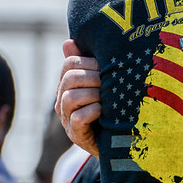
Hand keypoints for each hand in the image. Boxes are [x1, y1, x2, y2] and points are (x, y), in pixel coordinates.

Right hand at [55, 40, 101, 157]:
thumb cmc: (112, 107)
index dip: (88, 61)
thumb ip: (89, 63)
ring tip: (108, 97)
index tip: (107, 65)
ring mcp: (67, 119)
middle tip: (110, 81)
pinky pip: (78, 118)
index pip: (69, 64)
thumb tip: (68, 41)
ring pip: (70, 98)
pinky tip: (104, 111)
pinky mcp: (75, 135)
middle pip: (70, 79)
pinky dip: (93, 111)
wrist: (119, 141)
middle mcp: (63, 101)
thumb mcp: (103, 83)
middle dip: (93, 77)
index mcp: (69, 84)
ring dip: (93, 94)